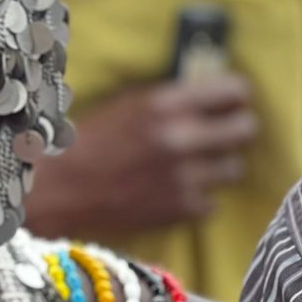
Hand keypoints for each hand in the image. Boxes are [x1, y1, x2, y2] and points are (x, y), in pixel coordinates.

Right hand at [27, 74, 256, 234]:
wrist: (56, 190)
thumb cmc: (83, 143)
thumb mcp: (125, 107)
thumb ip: (170, 103)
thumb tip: (211, 98)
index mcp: (163, 104)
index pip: (234, 91)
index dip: (233, 97)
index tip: (228, 103)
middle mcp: (180, 138)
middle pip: (245, 129)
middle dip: (234, 129)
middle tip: (219, 135)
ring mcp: (185, 177)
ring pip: (233, 168)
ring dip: (215, 166)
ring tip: (189, 167)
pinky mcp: (182, 209)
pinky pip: (212, 201)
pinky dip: (196, 197)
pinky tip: (170, 191)